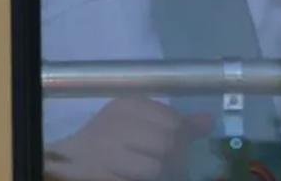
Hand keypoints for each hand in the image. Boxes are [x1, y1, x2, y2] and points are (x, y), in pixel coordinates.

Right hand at [43, 98, 209, 180]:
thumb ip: (174, 122)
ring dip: (162, 173)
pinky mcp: (102, 175)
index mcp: (129, 106)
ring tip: (156, 172)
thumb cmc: (111, 140)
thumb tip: (208, 123)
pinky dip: (147, 180)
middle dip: (176, 159)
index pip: (174, 122)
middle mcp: (117, 124)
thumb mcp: (140, 123)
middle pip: (168, 144)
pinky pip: (138, 180)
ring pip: (155, 167)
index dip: (185, 138)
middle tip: (172, 166)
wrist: (72, 163)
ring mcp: (107, 153)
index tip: (184, 149)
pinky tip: (139, 176)